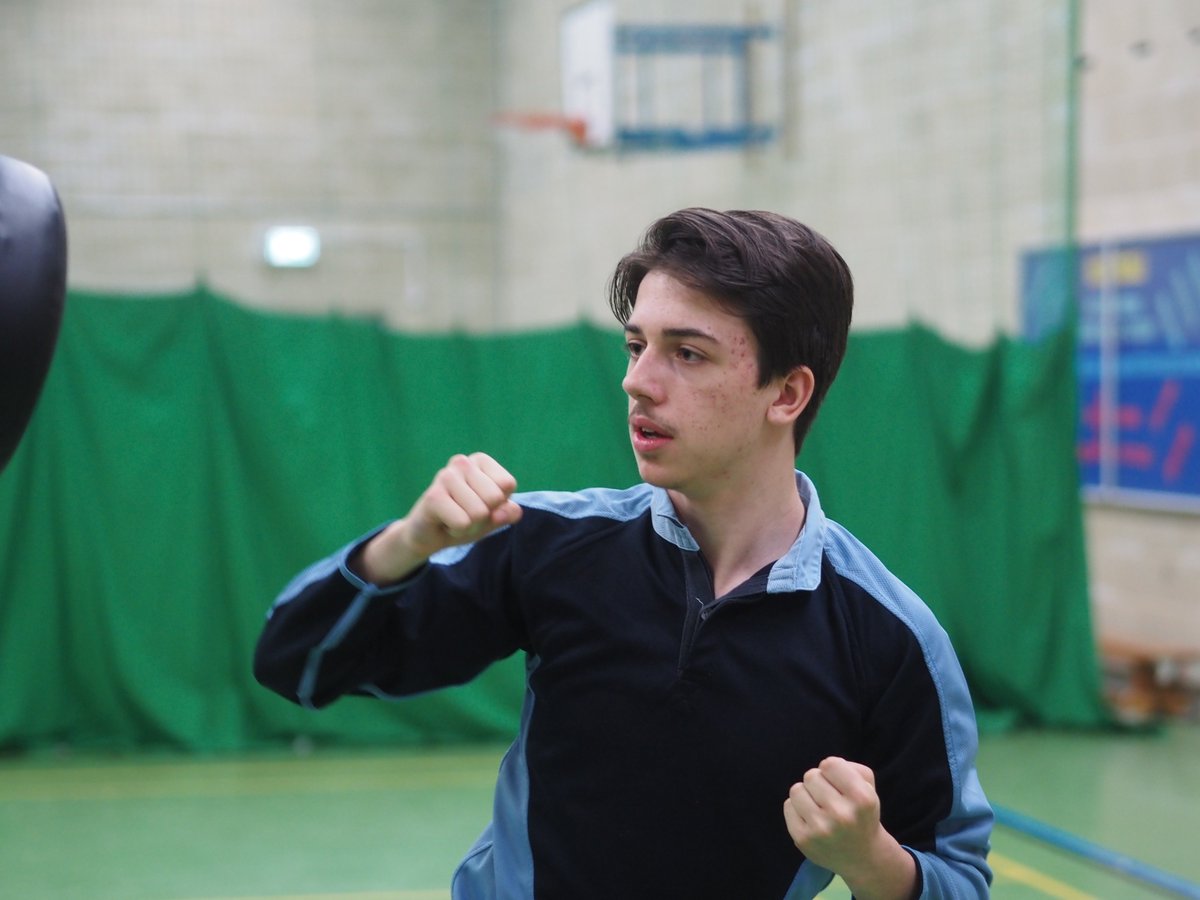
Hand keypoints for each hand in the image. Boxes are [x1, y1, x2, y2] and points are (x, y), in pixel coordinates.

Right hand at [359, 453, 522, 583]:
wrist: (429, 536)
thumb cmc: (465, 520)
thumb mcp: (493, 517)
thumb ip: (508, 512)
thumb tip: (510, 511)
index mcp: (480, 461)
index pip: (507, 484)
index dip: (498, 504)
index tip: (480, 505)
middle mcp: (462, 462)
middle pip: (494, 499)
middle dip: (484, 517)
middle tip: (465, 514)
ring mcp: (445, 477)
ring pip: (480, 513)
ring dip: (469, 525)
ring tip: (454, 518)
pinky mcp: (433, 496)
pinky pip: (463, 523)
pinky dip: (456, 531)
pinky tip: (444, 522)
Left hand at [783, 757, 915, 899]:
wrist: (862, 857)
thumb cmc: (861, 814)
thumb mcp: (869, 788)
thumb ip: (851, 768)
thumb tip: (826, 766)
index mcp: (862, 799)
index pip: (830, 764)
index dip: (833, 770)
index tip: (839, 782)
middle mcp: (842, 815)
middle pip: (811, 775)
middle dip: (819, 783)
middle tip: (830, 798)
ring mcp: (821, 829)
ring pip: (796, 789)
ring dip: (806, 794)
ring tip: (819, 807)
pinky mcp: (803, 840)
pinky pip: (788, 806)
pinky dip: (797, 809)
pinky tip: (811, 819)